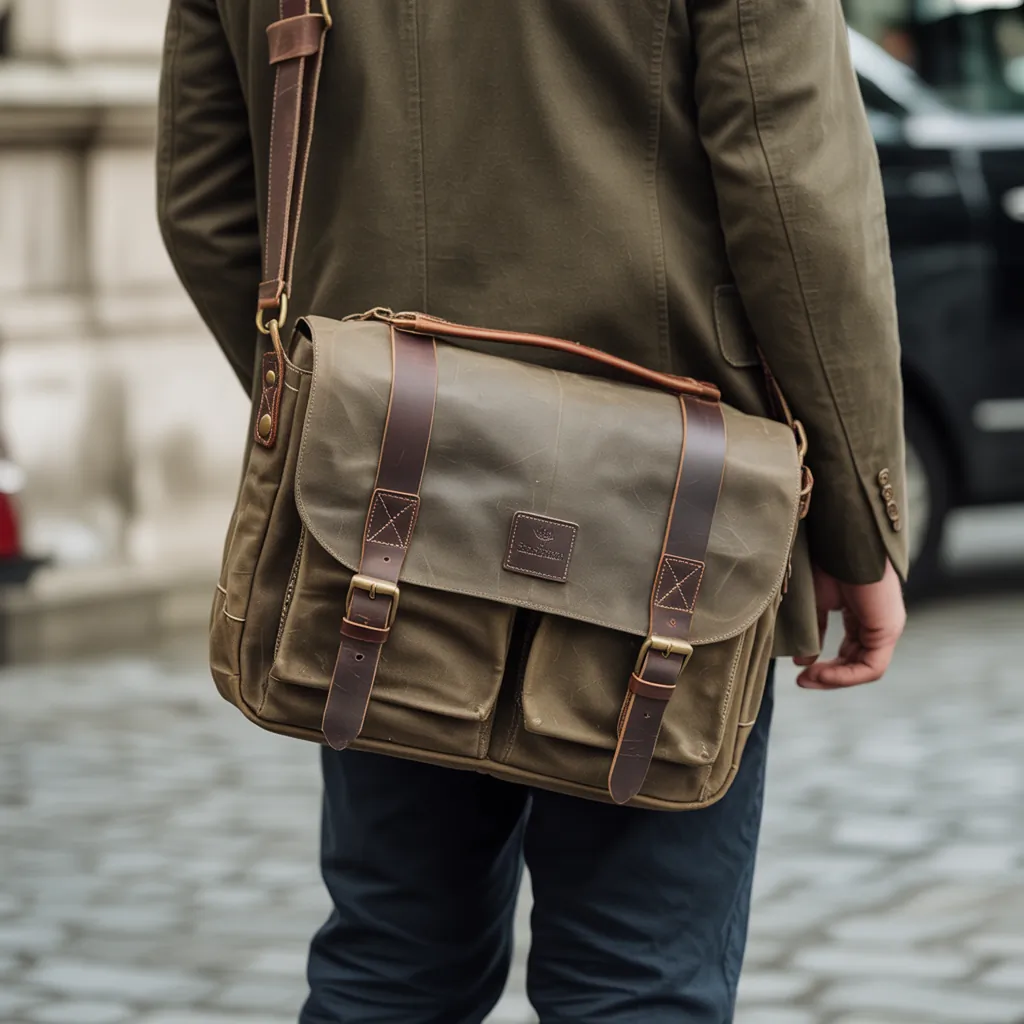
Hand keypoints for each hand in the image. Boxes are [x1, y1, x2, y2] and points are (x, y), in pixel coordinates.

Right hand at [793, 560, 905, 688]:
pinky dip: (846, 675)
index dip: (824, 664)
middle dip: (828, 675)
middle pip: (857, 661)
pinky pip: (872, 666)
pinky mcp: (888, 628)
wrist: (840, 539)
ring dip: (835, 678)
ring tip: (808, 679)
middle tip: (802, 681)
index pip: (849, 650)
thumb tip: (804, 660)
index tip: (798, 668)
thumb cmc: (825, 561)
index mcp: (862, 612)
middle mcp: (877, 621)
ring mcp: (886, 625)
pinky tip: (821, 673)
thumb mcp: (814, 601)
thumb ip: (813, 631)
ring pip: (864, 667)